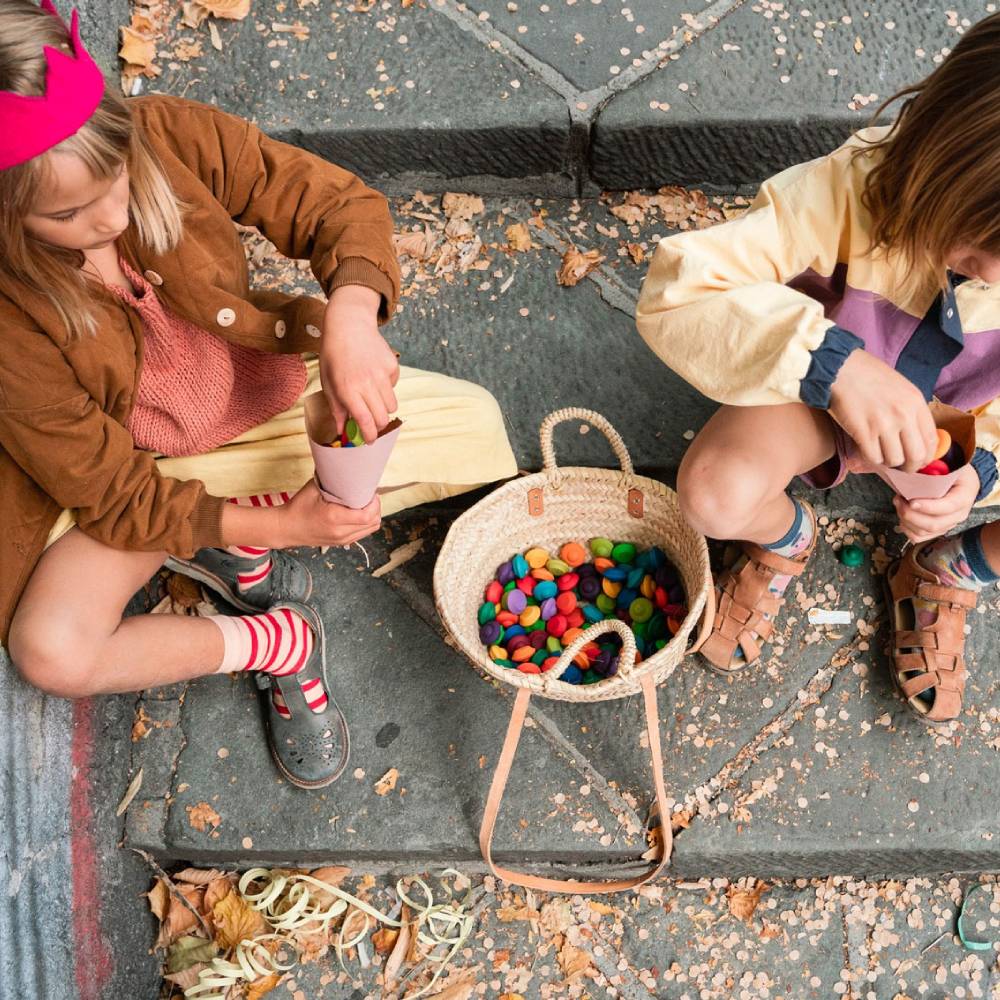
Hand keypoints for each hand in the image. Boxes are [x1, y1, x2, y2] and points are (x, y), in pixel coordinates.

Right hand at [274, 481, 381, 547]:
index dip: (375, 503)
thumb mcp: (313, 489)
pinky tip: (359, 514)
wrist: (285, 528)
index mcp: (335, 517)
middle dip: (376, 508)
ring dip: (372, 516)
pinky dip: (365, 524)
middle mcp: (340, 531)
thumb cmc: (298, 507)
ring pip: (370, 530)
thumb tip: (345, 466)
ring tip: (365, 505)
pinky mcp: (341, 543)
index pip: (367, 515)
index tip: (371, 492)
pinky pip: (362, 534)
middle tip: (370, 497)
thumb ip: (332, 480)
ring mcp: (341, 540)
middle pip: (373, 523)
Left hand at [320, 284, 398, 442]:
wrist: (349, 324)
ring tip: (371, 397)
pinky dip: (386, 387)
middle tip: (371, 423)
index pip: (365, 421)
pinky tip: (374, 374)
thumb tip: (342, 430)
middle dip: (378, 425)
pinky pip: (393, 386)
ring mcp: (382, 374)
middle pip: (383, 418)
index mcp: (348, 390)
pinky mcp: (392, 365)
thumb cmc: (334, 355)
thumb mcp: (328, 382)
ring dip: (383, 407)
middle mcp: (367, 383)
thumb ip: (337, 408)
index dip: (369, 435)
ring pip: (392, 405)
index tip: (368, 441)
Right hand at [828, 350, 937, 471]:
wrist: (839, 370)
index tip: (918, 459)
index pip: (931, 440)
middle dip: (909, 466)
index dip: (926, 455)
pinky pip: (874, 457)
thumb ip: (911, 410)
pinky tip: (868, 449)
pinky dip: (871, 457)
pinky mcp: (863, 432)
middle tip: (901, 465)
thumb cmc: (867, 376)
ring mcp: (883, 425)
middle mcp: (903, 415)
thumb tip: (916, 436)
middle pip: (916, 455)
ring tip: (881, 453)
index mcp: (915, 402)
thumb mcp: (900, 387)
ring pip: (894, 459)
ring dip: (888, 461)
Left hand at [893, 465, 979, 543]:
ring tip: (898, 504)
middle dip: (910, 514)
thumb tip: (917, 468)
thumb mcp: (950, 464)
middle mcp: (959, 514)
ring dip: (905, 520)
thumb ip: (936, 468)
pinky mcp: (938, 530)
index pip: (948, 506)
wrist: (961, 481)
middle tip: (898, 499)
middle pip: (933, 523)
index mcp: (964, 497)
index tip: (911, 501)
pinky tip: (901, 516)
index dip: (928, 507)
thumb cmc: (953, 471)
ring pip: (924, 532)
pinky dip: (907, 529)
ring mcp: (948, 524)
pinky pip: (920, 537)